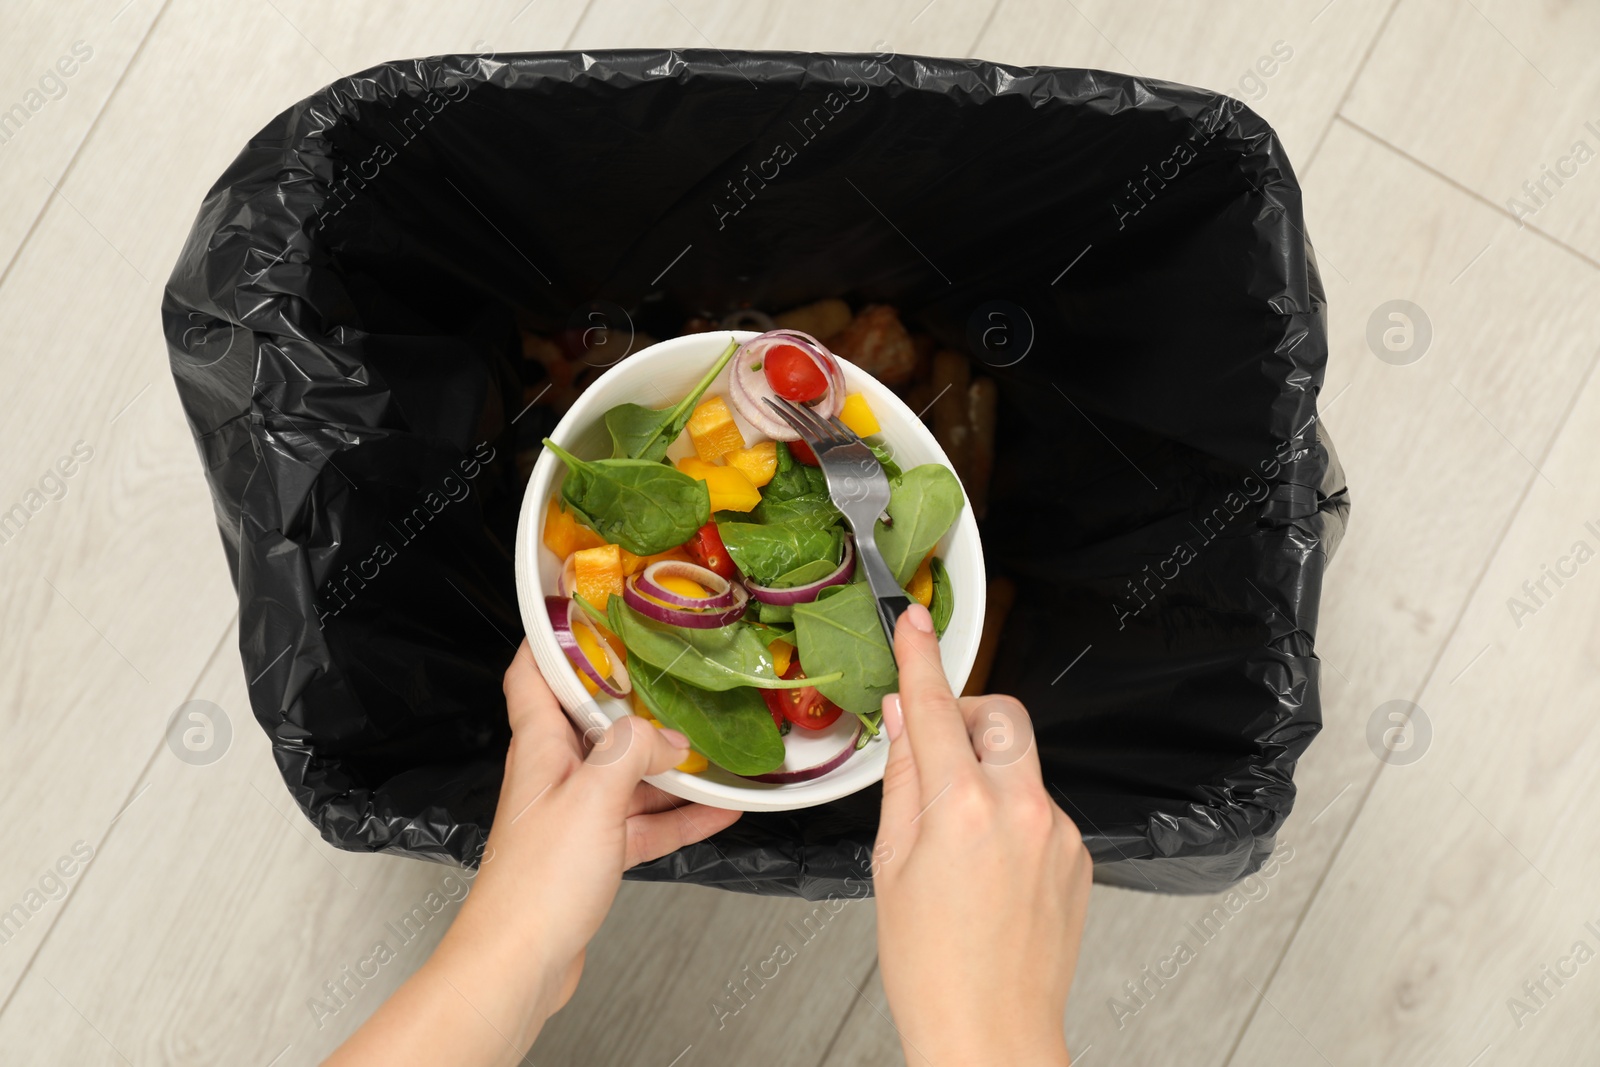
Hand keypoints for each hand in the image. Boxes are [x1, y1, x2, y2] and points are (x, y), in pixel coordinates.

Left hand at [327, 641, 740, 1064]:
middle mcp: (554, 775)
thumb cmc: (537, 882)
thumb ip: (632, 752)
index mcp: (540, 747)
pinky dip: (679, 815)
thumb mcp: (593, 797)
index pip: (533, 674)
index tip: (589, 609)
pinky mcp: (592, 855)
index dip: (554, 637)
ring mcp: (575, 817)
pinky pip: (643, 822)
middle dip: (636, 699)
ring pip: (627, 774)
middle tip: (677, 674)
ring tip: (715, 745)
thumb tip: (669, 736)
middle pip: (594, 722)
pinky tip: (721, 811)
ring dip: (668, 763)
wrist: (519, 963)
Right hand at [873, 603, 1090, 1065]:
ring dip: (985, 773)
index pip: (935, 709)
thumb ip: (903, 780)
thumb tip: (902, 722)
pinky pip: (1039, 806)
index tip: (915, 621)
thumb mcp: (891, 866)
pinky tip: (986, 871)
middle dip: (965, 715)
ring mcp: (1060, 833)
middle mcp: (1023, 811)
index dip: (921, 657)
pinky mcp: (1079, 855)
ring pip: (1020, 763)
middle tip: (932, 750)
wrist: (992, 1036)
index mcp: (964, 810)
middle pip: (999, 715)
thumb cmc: (933, 969)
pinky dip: (1010, 816)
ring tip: (954, 840)